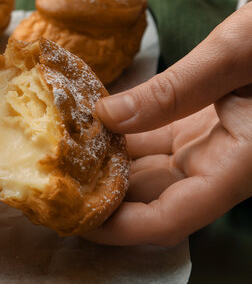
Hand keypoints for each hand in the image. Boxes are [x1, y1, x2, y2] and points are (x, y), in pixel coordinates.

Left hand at [82, 2, 251, 245]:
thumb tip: (106, 116)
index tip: (75, 218)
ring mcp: (203, 149)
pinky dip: (116, 142)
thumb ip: (172, 90)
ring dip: (102, 170)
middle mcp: (216, 167)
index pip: (170, 219)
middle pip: (148, 201)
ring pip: (144, 174)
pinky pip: (148, 146)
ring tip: (58, 158)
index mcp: (237, 165)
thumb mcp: (232, 54)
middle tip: (51, 187)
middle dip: (99, 199)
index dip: (119, 228)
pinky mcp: (192, 130)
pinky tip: (85, 130)